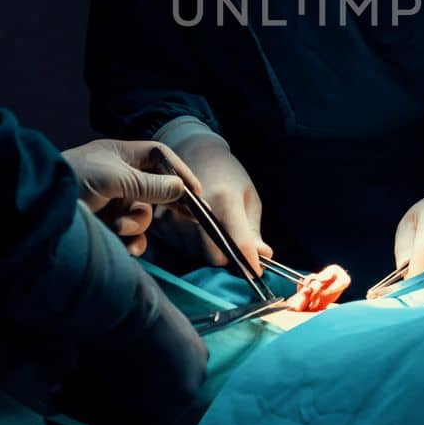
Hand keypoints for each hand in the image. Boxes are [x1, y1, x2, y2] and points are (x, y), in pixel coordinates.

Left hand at [61, 139, 195, 256]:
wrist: (38, 209)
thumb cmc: (73, 181)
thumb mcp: (114, 179)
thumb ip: (149, 185)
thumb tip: (180, 188)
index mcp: (121, 155)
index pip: (159, 157)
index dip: (178, 170)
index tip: (195, 190)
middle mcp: (119, 176)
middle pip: (157, 188)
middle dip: (170, 203)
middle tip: (193, 217)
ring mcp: (112, 202)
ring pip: (143, 215)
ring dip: (136, 224)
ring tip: (118, 227)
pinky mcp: (106, 225)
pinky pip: (131, 235)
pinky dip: (131, 241)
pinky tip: (126, 247)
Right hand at [165, 133, 271, 274]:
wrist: (194, 152)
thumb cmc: (227, 175)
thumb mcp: (248, 198)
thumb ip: (252, 231)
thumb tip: (263, 259)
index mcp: (223, 199)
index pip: (237, 245)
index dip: (250, 263)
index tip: (256, 272)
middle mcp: (195, 210)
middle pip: (214, 258)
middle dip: (228, 258)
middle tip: (232, 242)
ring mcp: (173, 217)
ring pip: (197, 258)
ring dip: (209, 253)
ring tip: (212, 229)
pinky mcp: (160, 224)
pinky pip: (180, 251)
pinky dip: (192, 247)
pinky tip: (196, 229)